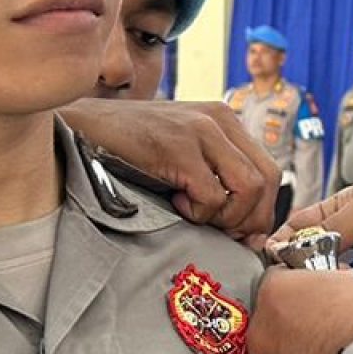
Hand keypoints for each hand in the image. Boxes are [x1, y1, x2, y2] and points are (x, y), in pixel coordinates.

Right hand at [62, 98, 281, 239]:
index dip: (261, 210)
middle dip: (250, 219)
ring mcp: (200, 131)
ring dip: (225, 216)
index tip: (240, 233)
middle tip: (221, 232)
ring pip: (248, 189)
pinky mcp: (179, 148)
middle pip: (267, 181)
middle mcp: (219, 120)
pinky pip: (213, 196)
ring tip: (194, 212)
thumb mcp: (183, 151)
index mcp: (225, 119)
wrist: (83, 128)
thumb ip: (217, 173)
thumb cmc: (131, 148)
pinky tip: (175, 203)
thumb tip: (250, 229)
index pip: (269, 171)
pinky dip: (199, 212)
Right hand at [279, 178, 352, 312]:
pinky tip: (335, 301)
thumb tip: (291, 243)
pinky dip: (342, 304)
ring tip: (313, 286)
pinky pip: (351, 304)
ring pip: (328, 284)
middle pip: (311, 257)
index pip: (304, 224)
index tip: (267, 254)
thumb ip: (329, 226)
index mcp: (350, 208)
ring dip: (320, 285)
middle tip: (289, 274)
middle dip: (299, 266)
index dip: (284, 239)